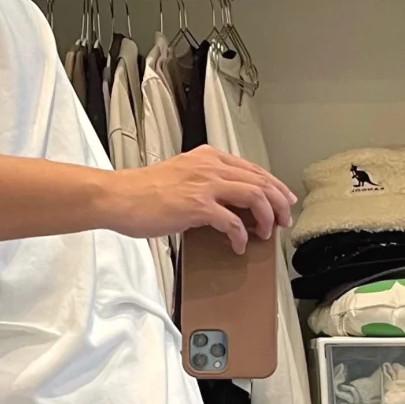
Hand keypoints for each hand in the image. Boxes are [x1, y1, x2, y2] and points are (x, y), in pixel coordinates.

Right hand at [104, 145, 296, 253]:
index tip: (283, 202)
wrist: (120, 196)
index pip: (252, 169)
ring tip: (266, 234)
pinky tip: (238, 246)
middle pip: (260, 181)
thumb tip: (227, 203)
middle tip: (284, 222)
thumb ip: (205, 182)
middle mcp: (210, 166)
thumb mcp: (181, 176)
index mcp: (208, 157)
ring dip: (266, 217)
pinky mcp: (197, 206)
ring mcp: (204, 184)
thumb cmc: (144, 192)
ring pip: (254, 196)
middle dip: (278, 204)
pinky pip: (232, 222)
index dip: (274, 186)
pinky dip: (240, 236)